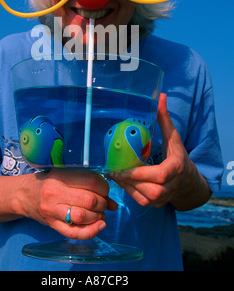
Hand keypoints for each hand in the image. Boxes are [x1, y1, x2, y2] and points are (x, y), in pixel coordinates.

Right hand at [19, 169, 117, 238]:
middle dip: (103, 203)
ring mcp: (52, 211)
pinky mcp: (52, 225)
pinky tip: (99, 225)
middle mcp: (54, 193)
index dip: (104, 187)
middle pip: (89, 200)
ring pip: (83, 217)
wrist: (23, 194)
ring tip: (100, 213)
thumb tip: (112, 201)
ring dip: (98, 216)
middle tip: (105, 203)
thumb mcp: (64, 174)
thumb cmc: (48, 182)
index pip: (91, 181)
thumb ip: (86, 183)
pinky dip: (90, 231)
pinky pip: (74, 232)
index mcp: (60, 176)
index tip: (105, 189)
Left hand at [111, 93, 210, 209]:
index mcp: (176, 168)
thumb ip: (164, 119)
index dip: (141, 173)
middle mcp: (172, 186)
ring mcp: (164, 198)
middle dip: (130, 181)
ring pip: (143, 198)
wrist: (188, 181)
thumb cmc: (178, 156)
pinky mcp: (157, 205)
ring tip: (113, 174)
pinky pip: (140, 201)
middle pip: (150, 190)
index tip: (123, 167)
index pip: (161, 175)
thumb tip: (160, 96)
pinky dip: (128, 192)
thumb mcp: (173, 137)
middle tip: (112, 170)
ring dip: (127, 187)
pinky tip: (119, 180)